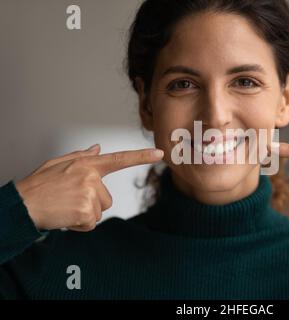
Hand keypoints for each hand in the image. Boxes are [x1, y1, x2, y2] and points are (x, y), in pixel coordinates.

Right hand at [15, 144, 163, 231]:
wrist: (22, 205)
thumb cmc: (40, 185)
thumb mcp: (59, 163)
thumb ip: (82, 157)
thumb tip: (98, 148)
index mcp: (87, 164)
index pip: (120, 159)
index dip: (141, 157)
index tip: (160, 154)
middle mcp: (91, 176)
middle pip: (107, 198)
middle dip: (91, 203)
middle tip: (69, 200)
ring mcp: (90, 193)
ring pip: (100, 211)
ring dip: (85, 214)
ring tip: (66, 207)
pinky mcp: (87, 211)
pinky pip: (92, 223)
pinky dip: (80, 224)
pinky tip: (65, 216)